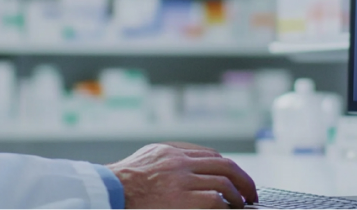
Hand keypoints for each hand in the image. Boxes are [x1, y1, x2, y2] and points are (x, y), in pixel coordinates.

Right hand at [106, 141, 257, 208]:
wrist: (106, 193)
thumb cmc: (120, 184)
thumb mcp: (145, 160)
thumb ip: (166, 159)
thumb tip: (190, 166)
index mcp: (170, 152)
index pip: (210, 154)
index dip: (226, 166)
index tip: (234, 177)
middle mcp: (179, 162)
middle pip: (223, 164)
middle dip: (242, 178)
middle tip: (251, 192)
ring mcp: (181, 180)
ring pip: (223, 181)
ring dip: (238, 194)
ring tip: (242, 204)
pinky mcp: (182, 200)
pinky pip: (214, 199)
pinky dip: (225, 205)